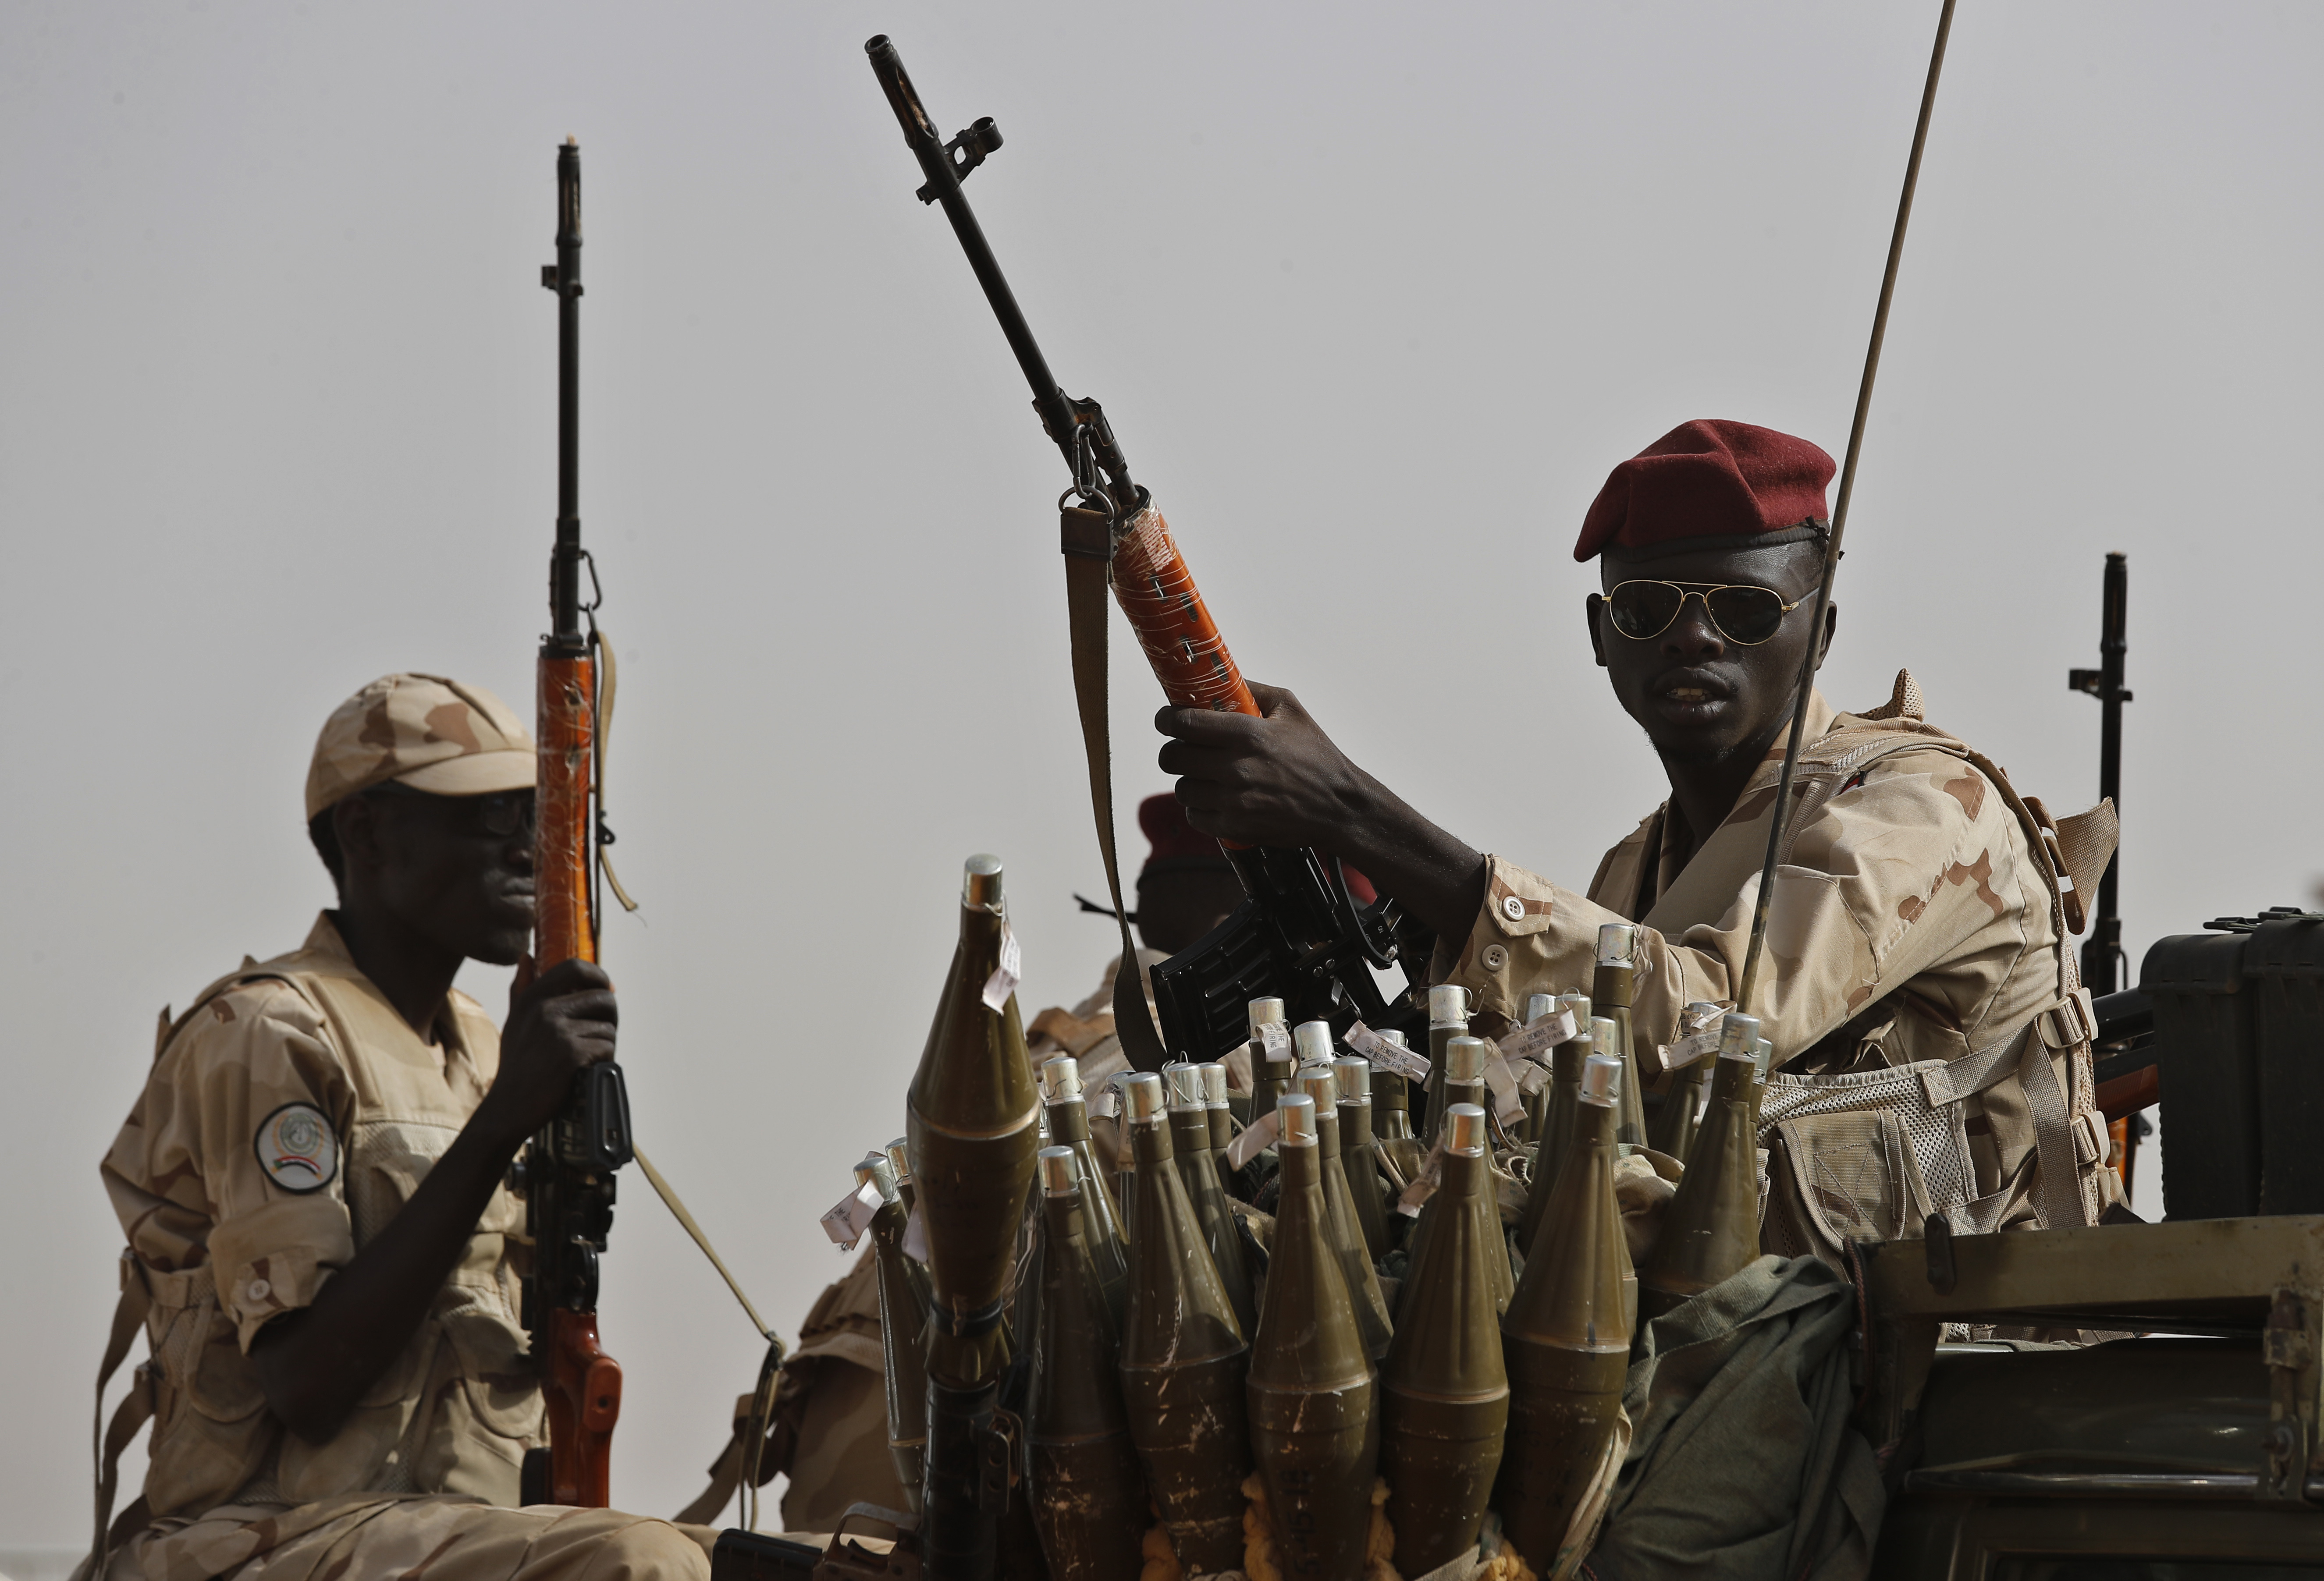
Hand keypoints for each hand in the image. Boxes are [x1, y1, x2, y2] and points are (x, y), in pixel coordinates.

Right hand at [482, 956, 617, 1147]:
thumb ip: (522, 988)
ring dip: (605, 1044)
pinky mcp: (572, 1053)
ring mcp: (558, 1031)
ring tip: (586, 1058)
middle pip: (603, 997)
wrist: (509, 1107)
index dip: (599, 976)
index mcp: (532, 998)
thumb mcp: (515, 1021)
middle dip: (611, 1016)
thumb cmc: (517, 1065)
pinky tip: (585, 1070)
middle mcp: (545, 1009)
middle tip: (601, 1034)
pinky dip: (603, 1061)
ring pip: (608, 1027)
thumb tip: (527, 956)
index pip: (575, 967)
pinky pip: (607, 1048)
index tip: (607, 989)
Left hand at [1157, 680, 1490, 939]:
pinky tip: (1216, 799)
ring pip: (1181, 788)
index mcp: (1249, 734)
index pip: (1185, 722)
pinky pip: (1193, 816)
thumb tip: (1220, 679)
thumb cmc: (1317, 755)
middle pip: (1172, 757)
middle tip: (1184, 747)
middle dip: (1173, 749)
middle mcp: (1237, 767)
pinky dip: (1199, 808)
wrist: (1340, 807)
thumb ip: (1253, 690)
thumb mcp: (1292, 710)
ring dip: (1189, 780)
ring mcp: (1234, 801)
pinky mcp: (1235, 828)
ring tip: (1206, 775)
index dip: (1166, 718)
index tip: (1166, 718)